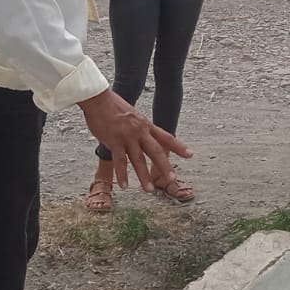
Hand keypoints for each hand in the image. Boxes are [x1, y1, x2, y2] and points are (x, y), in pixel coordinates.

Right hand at [78, 90, 192, 190]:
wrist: (99, 99)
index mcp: (145, 125)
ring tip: (149, 190)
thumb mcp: (132, 116)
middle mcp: (139, 132)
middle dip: (165, 166)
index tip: (190, 155)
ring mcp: (127, 137)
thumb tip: (138, 137)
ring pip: (138, 159)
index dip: (178, 146)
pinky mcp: (114, 141)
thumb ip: (138, 128)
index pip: (166, 137)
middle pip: (156, 151)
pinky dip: (121, 174)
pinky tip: (124, 186)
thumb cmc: (113, 106)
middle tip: (173, 179)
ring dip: (143, 176)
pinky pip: (120, 161)